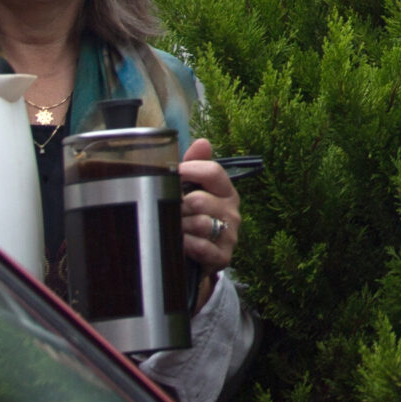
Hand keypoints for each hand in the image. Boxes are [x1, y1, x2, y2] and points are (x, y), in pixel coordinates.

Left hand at [179, 137, 241, 277]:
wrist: (197, 259)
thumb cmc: (193, 219)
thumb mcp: (193, 191)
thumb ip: (195, 165)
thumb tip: (203, 141)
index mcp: (226, 191)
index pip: (213, 172)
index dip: (190, 170)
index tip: (174, 174)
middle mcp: (232, 211)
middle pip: (199, 200)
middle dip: (178, 206)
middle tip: (169, 210)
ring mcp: (230, 235)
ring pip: (200, 223)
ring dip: (180, 227)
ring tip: (173, 229)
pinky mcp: (224, 257)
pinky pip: (201, 247)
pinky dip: (187, 245)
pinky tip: (180, 245)